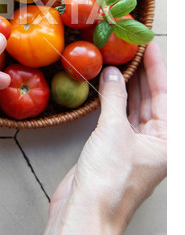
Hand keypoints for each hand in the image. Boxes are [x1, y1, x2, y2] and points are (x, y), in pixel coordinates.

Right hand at [45, 42, 166, 233]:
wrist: (86, 210)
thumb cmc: (109, 181)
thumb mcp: (114, 131)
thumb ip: (115, 98)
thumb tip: (112, 74)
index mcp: (169, 142)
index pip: (166, 94)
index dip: (157, 67)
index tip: (149, 45)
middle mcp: (156, 141)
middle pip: (152, 98)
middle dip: (142, 72)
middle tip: (133, 48)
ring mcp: (135, 143)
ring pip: (135, 105)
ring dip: (127, 83)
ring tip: (120, 59)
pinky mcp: (115, 146)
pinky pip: (118, 114)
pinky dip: (113, 98)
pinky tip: (108, 83)